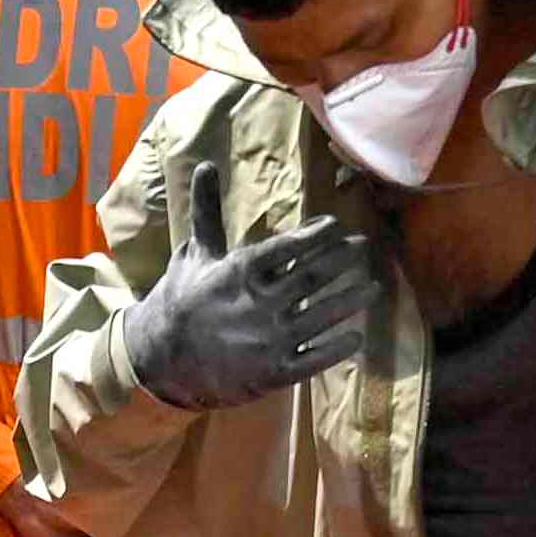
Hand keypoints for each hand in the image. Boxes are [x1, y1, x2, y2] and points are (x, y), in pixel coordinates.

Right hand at [123, 149, 380, 411]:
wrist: (162, 359)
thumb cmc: (182, 300)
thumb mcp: (195, 253)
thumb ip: (207, 210)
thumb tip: (204, 164)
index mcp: (239, 272)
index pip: (288, 247)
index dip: (317, 234)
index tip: (336, 225)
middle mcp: (258, 304)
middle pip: (312, 278)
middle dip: (342, 260)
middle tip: (363, 247)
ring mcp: (268, 340)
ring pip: (320, 316)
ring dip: (350, 300)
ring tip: (373, 287)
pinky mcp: (272, 372)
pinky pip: (313, 359)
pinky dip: (337, 348)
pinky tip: (356, 336)